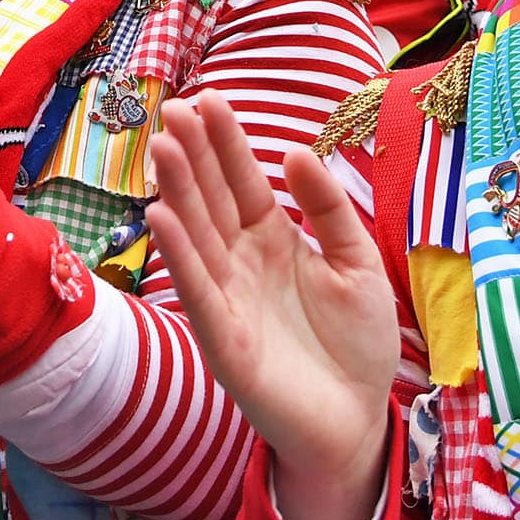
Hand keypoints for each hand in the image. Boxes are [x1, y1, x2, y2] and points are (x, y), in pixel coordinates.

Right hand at [146, 91, 395, 519]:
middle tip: (174, 111)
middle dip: (193, 156)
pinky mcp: (225, 340)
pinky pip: (198, 291)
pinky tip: (161, 217)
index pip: (242, 181)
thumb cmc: (356, 342)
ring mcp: (228, 299)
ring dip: (178, 193)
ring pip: (197, 236)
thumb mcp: (357, 260)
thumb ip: (329, 208)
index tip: (209, 100)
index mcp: (273, 240)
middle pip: (212, 200)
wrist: (358, 420)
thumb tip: (295, 151)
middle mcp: (241, 263)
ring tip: (162, 148)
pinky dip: (179, 256)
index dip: (225, 143)